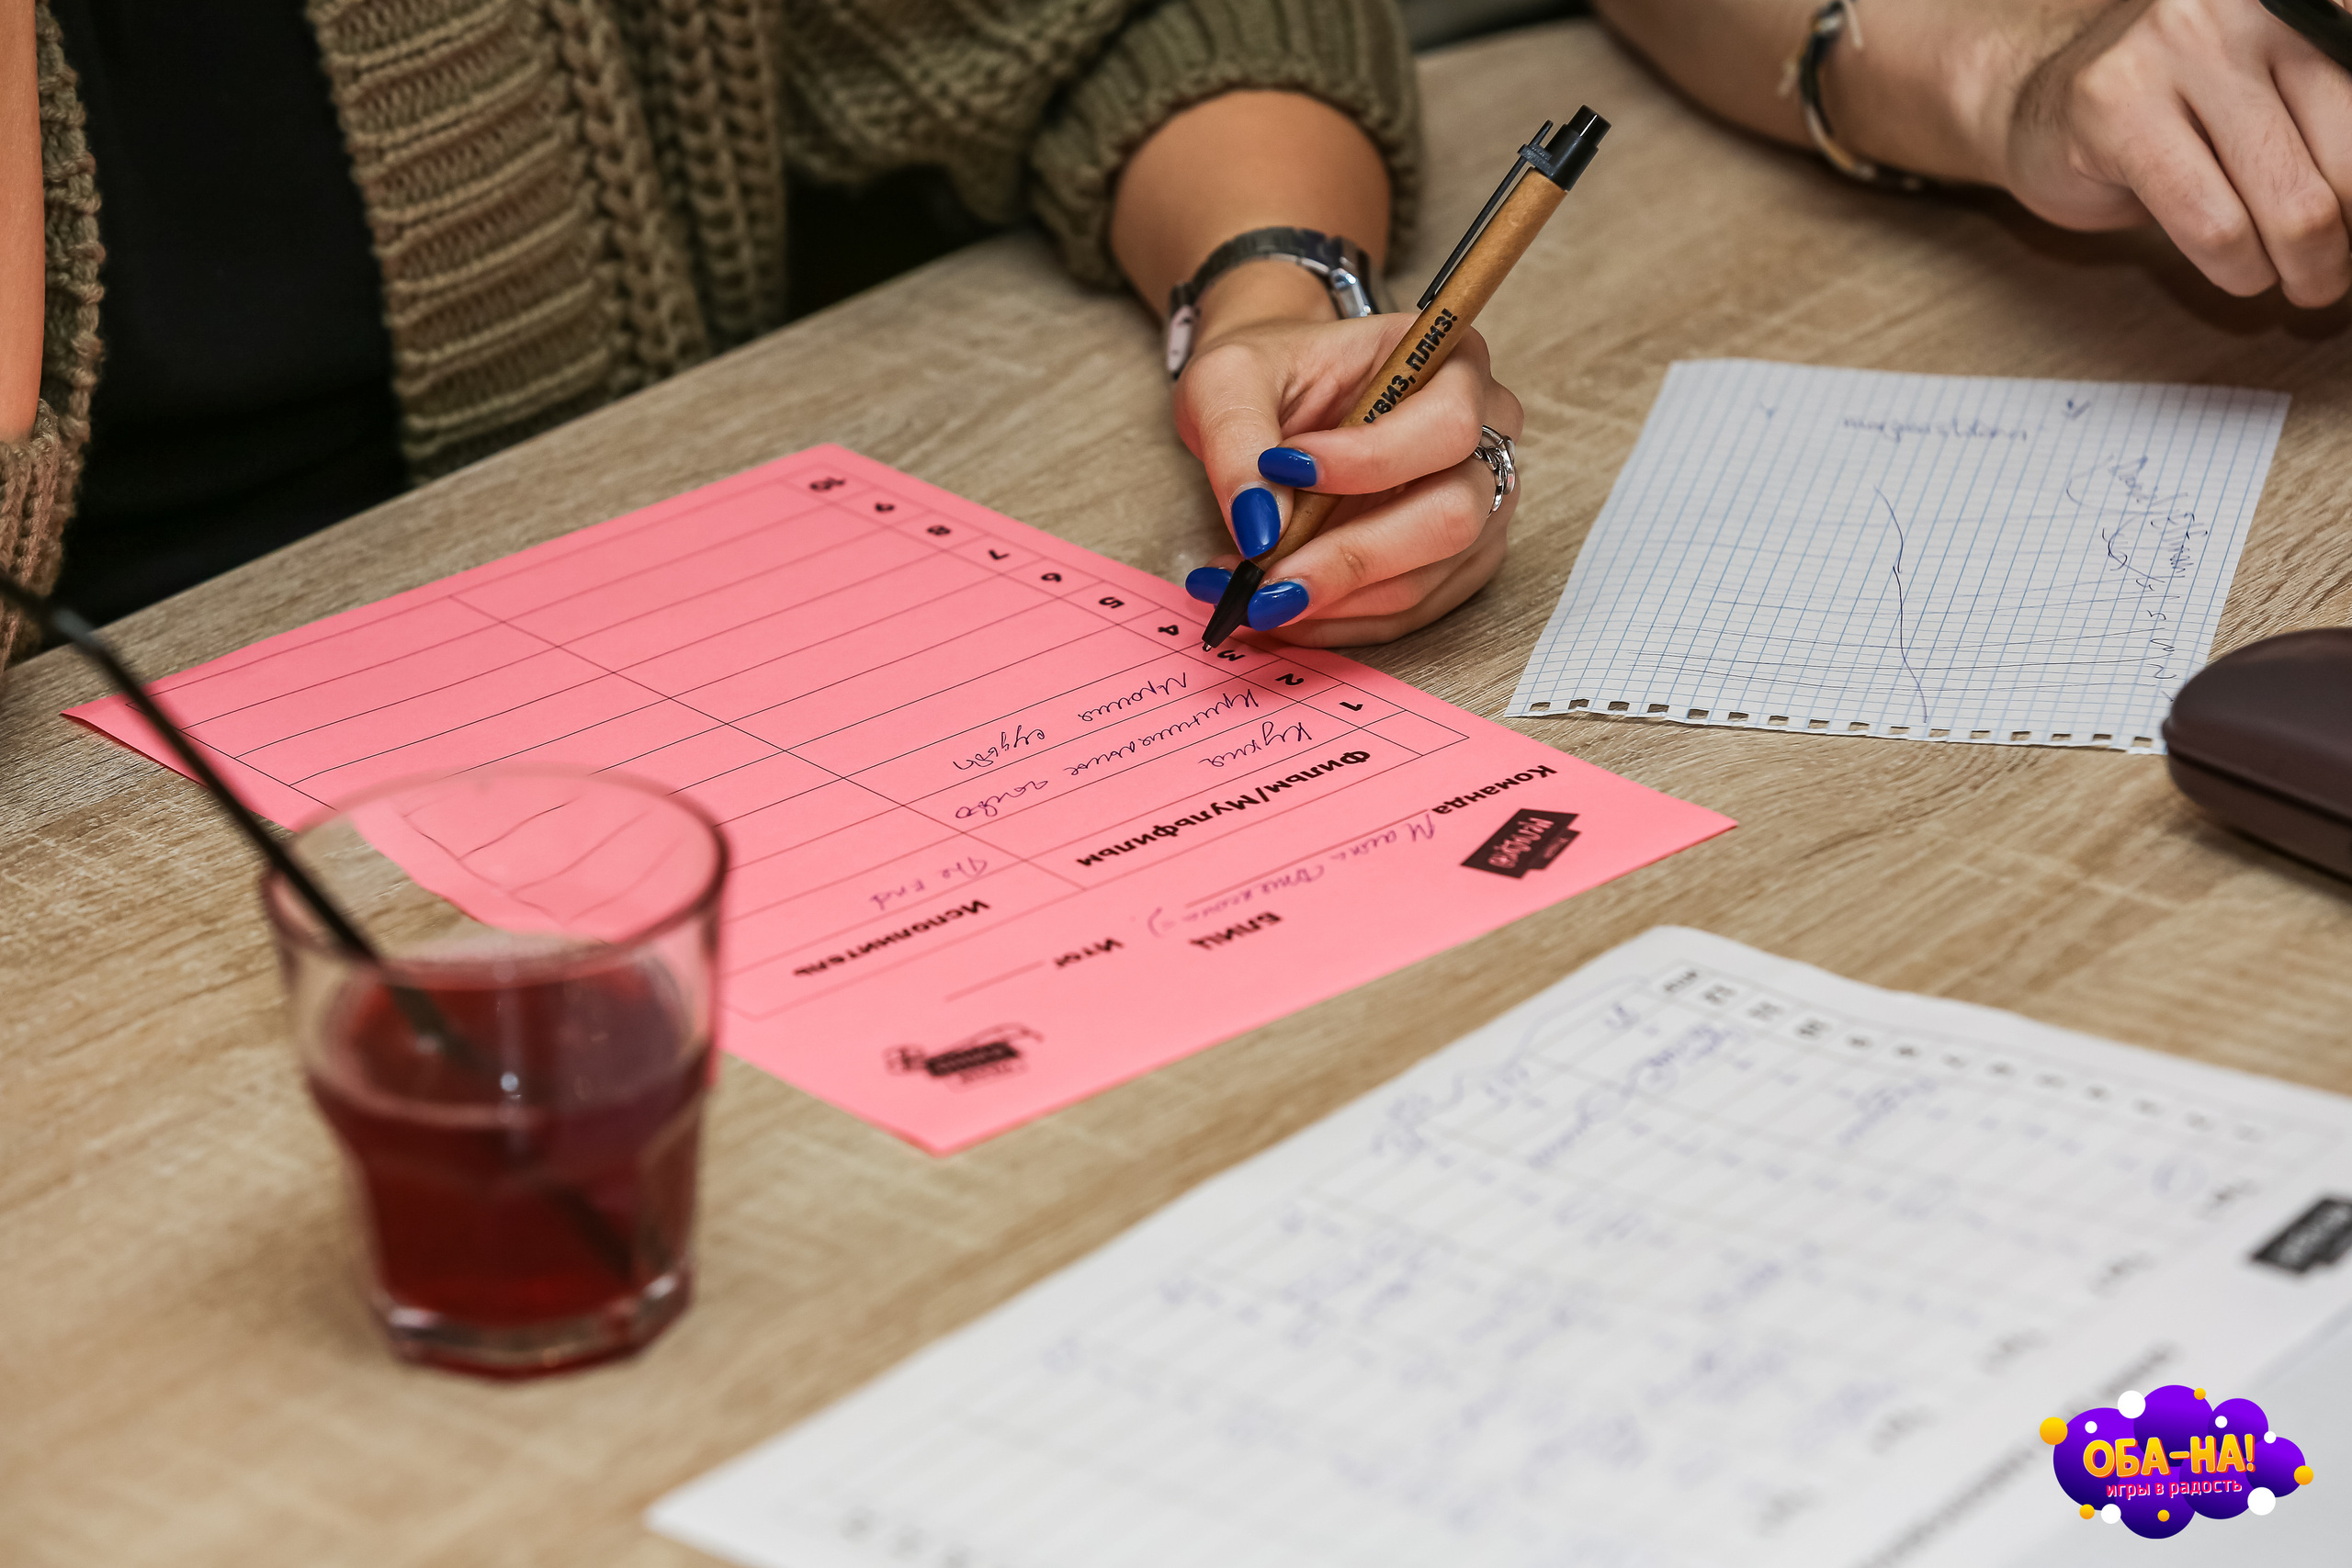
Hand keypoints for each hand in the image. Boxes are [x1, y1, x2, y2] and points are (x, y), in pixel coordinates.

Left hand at [1170, 263, 1524, 645]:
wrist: (1273, 399)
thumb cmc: (1266, 374)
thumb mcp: (1228, 380)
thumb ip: (1238, 440)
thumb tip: (1259, 529)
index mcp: (1454, 364)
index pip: (1445, 423)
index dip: (1372, 459)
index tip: (1284, 470)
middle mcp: (1486, 437)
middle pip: (1452, 514)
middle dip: (1353, 557)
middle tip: (1266, 579)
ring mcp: (1480, 506)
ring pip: (1428, 576)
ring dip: (1336, 600)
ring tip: (1253, 596)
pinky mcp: (1456, 563)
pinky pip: (1409, 612)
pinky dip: (1340, 620)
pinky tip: (1282, 610)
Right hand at [2001, 0, 2351, 305]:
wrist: (2041, 102)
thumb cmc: (2173, 108)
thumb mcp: (2278, 88)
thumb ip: (2336, 117)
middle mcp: (2244, 5)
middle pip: (2348, 157)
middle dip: (2346, 239)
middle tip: (2331, 271)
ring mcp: (2174, 49)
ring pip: (2289, 201)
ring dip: (2301, 267)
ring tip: (2291, 279)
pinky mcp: (2114, 111)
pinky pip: (2212, 224)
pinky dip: (2238, 268)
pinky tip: (2238, 271)